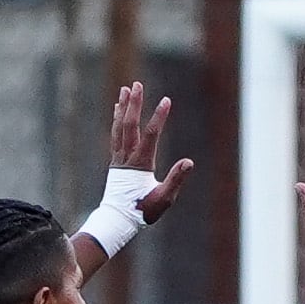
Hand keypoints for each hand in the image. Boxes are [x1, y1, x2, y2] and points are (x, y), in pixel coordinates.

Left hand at [108, 80, 195, 227]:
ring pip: (120, 127)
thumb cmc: (143, 210)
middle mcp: (127, 157)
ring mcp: (119, 157)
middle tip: (137, 84)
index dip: (159, 117)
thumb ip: (176, 179)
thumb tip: (189, 162)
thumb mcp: (164, 199)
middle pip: (130, 125)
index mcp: (141, 164)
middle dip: (134, 104)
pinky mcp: (116, 160)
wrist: (118, 219)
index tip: (166, 100)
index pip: (150, 135)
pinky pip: (115, 134)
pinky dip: (117, 119)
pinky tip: (118, 108)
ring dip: (123, 107)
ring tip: (126, 89)